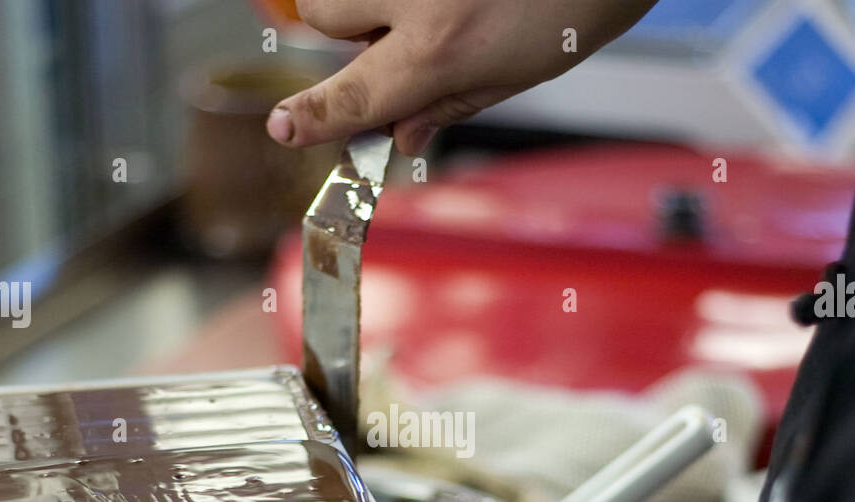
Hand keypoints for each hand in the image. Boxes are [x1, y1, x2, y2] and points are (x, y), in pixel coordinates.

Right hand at [267, 0, 657, 153]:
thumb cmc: (570, 8)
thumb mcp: (511, 78)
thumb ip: (444, 106)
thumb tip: (399, 135)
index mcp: (438, 50)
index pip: (355, 95)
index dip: (315, 117)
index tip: (284, 127)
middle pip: (323, 12)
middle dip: (347, 24)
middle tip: (400, 27)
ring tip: (434, 0)